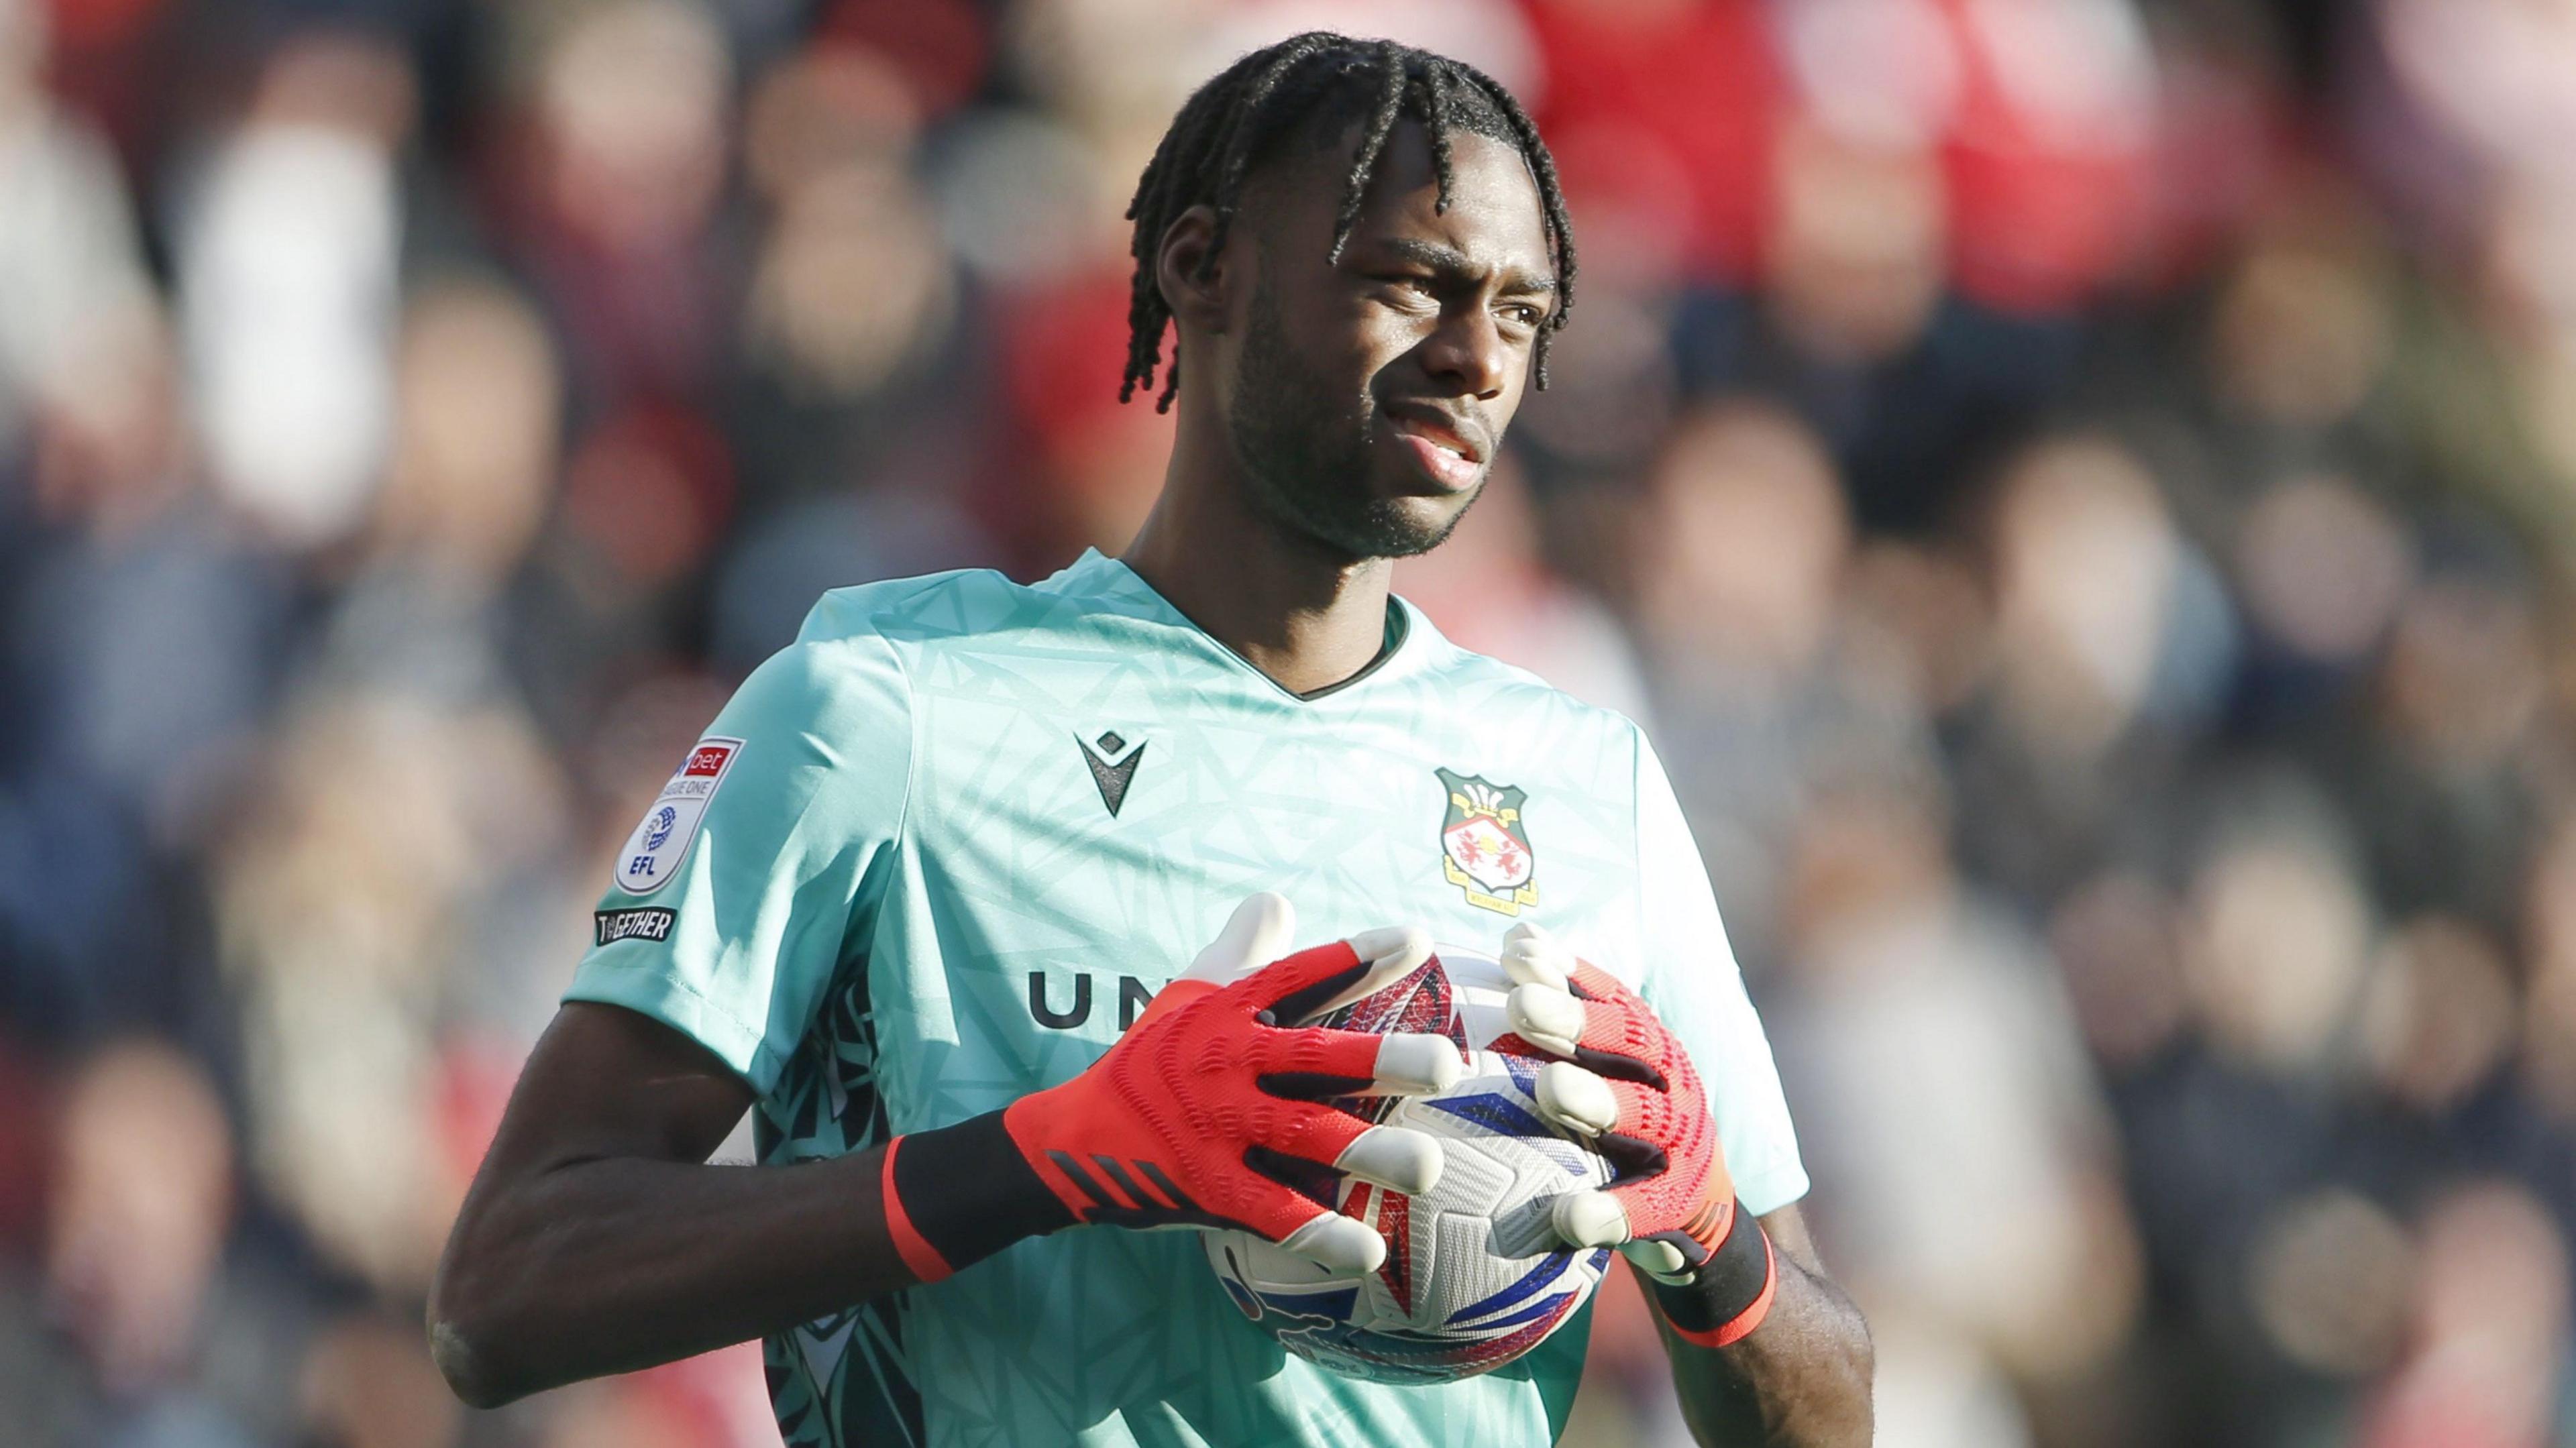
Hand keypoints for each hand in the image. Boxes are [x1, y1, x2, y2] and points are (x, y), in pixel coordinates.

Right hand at [883, 896, 1462, 1280]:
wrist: (1073, 1143)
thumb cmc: (1149, 1063)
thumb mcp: (1188, 997)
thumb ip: (1241, 951)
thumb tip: (1277, 897)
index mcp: (1230, 1014)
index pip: (1297, 976)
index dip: (1352, 957)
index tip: (1415, 939)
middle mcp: (1229, 1064)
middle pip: (1312, 1056)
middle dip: (1380, 1061)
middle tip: (1447, 1066)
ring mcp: (1219, 1128)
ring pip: (1303, 1138)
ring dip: (1367, 1153)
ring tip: (1429, 1167)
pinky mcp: (1209, 1188)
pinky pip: (1271, 1213)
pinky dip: (1318, 1233)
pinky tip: (1368, 1250)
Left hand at [1496, 923, 1761, 1293]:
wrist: (1698, 1211)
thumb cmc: (1621, 1125)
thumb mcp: (1601, 1068)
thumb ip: (1560, 1019)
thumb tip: (1508, 943)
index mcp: (1647, 1045)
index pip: (1609, 996)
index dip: (1565, 971)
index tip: (1515, 950)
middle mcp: (1670, 1082)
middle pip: (1629, 1042)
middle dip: (1574, 1019)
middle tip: (1520, 1004)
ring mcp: (1682, 1140)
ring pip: (1643, 1115)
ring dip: (1596, 1100)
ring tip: (1548, 1087)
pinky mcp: (1681, 1202)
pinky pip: (1646, 1207)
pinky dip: (1610, 1211)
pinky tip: (1568, 1216)